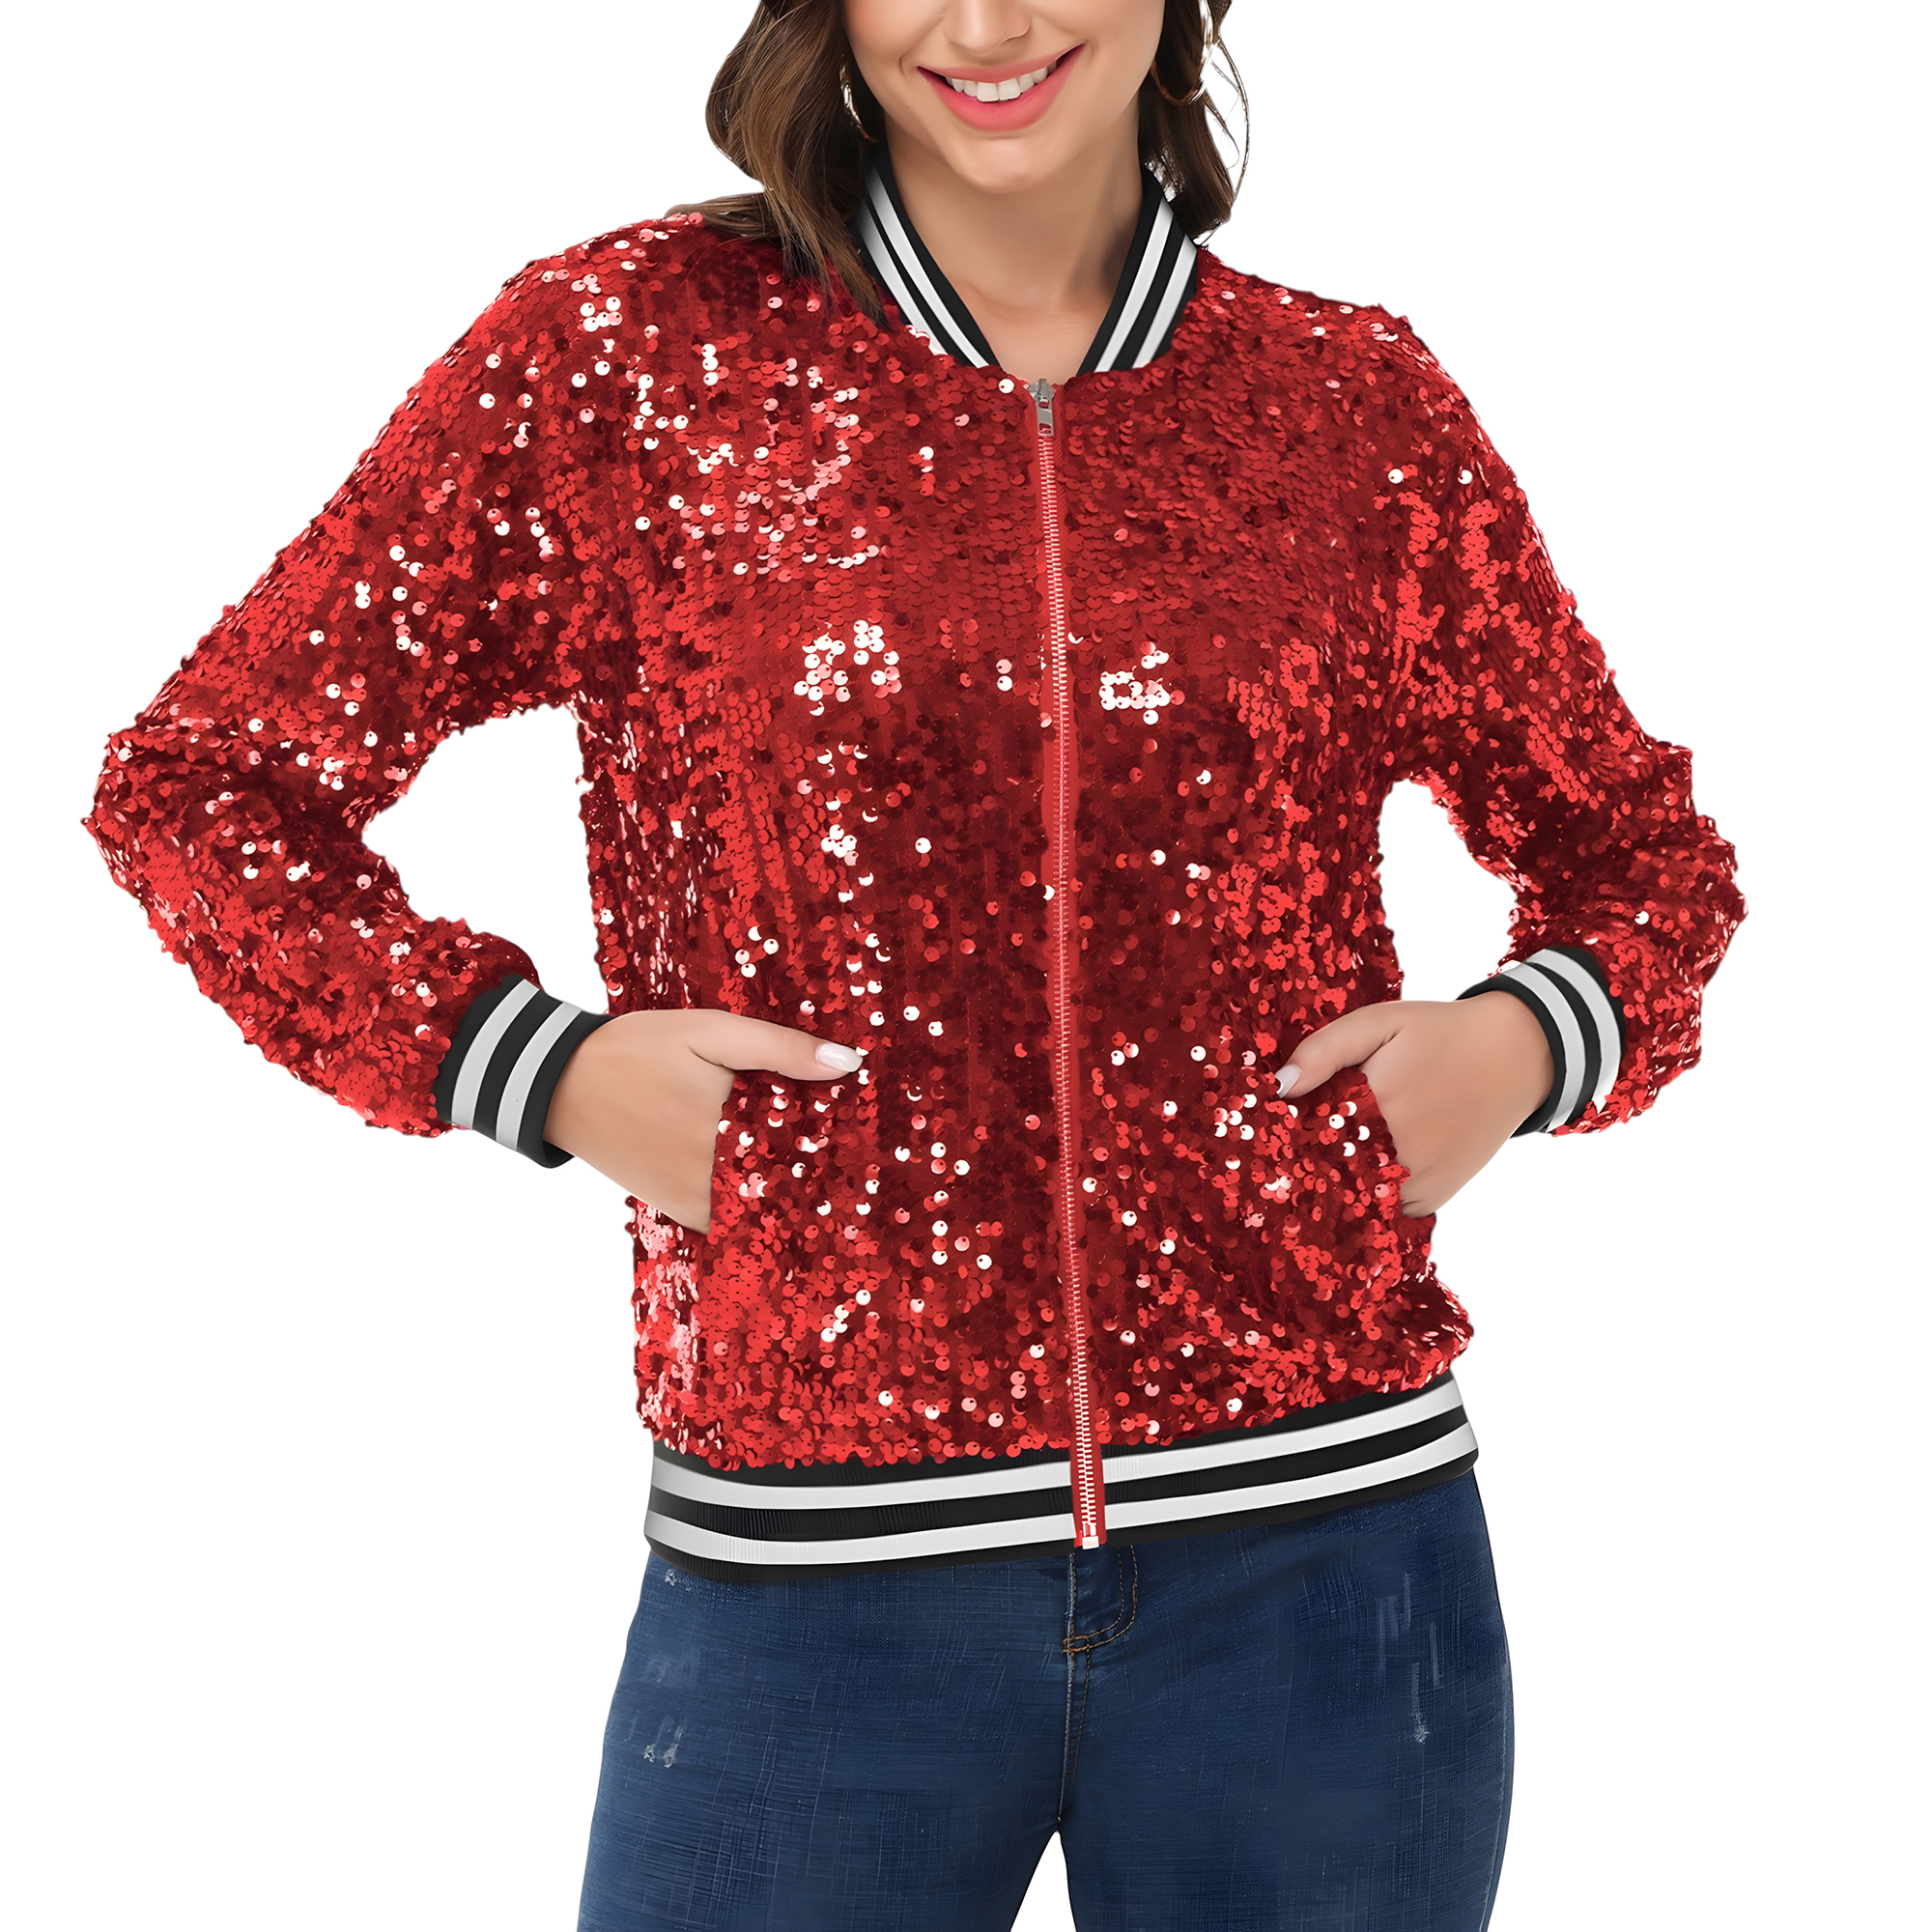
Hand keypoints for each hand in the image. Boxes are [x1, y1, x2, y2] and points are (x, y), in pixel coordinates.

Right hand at [543, 1009, 864, 1232]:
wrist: (561, 1081)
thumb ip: (780, 1049)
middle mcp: (711, 1179)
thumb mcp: (711, 1032)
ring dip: (795, 1195)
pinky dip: (758, 1206)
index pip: (811, 1155)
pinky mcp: (676, 1209)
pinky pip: (731, 1219)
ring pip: (764, 1211)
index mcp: (728, 1131)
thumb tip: (850, 1065)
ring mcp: (691, 1201)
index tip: (882, 1147)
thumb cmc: (640, 1049)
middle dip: (830, 1179)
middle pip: (792, 1190)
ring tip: (837, 1176)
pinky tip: (780, 1181)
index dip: (849, 1153)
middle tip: (870, 1167)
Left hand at [1277, 995, 1553, 1217]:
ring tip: (1324, 1160)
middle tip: (1286, 1153)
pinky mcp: (1433, 1197)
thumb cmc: (1439, 1033)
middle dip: (1303, 1164)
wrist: (1515, 1055)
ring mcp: (1418, 1182)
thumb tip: (1281, 1087)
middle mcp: (1398, 1154)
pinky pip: (1385, 1209)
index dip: (1282, 1139)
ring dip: (1336, 1184)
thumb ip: (1325, 1051)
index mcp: (1375, 1106)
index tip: (1266, 1135)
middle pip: (1325, 1175)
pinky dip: (1368, 1197)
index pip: (1303, 1140)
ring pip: (1354, 1198)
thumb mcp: (1379, 1022)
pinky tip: (1360, 1173)